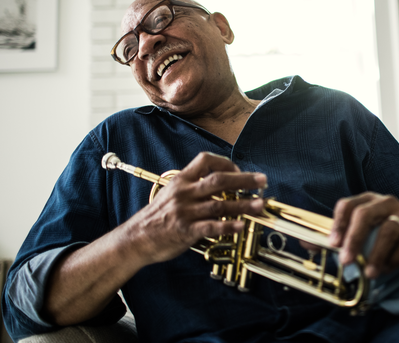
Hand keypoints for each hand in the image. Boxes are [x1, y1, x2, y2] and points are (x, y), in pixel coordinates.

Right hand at [126, 152, 265, 264]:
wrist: (136, 239)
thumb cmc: (157, 216)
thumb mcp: (171, 193)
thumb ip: (193, 186)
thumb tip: (220, 182)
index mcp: (181, 180)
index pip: (206, 160)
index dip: (226, 163)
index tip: (240, 170)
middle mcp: (184, 193)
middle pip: (219, 180)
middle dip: (244, 180)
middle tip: (263, 181)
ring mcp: (185, 212)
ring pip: (220, 204)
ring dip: (243, 204)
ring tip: (260, 204)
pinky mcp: (185, 231)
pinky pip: (211, 226)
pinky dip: (228, 226)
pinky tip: (241, 225)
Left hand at [328, 192, 398, 278]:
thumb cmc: (384, 237)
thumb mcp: (361, 236)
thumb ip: (335, 240)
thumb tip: (304, 243)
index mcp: (367, 201)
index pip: (348, 205)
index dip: (338, 224)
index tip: (333, 244)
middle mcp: (386, 201)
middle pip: (365, 215)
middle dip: (354, 239)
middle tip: (346, 261)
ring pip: (388, 230)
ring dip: (377, 254)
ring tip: (370, 273)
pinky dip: (396, 258)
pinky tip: (389, 269)